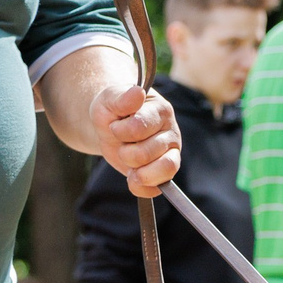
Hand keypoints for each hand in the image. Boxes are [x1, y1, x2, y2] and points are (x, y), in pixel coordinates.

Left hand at [92, 79, 179, 195]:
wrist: (111, 124)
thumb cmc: (113, 110)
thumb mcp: (110, 99)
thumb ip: (122, 98)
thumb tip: (137, 93)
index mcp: (161, 111)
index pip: (139, 127)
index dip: (120, 131)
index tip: (115, 124)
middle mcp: (171, 133)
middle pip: (147, 153)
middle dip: (125, 151)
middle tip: (122, 142)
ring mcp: (171, 154)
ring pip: (163, 171)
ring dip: (136, 170)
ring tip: (128, 159)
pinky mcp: (165, 173)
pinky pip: (158, 189)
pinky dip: (141, 187)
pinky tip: (131, 176)